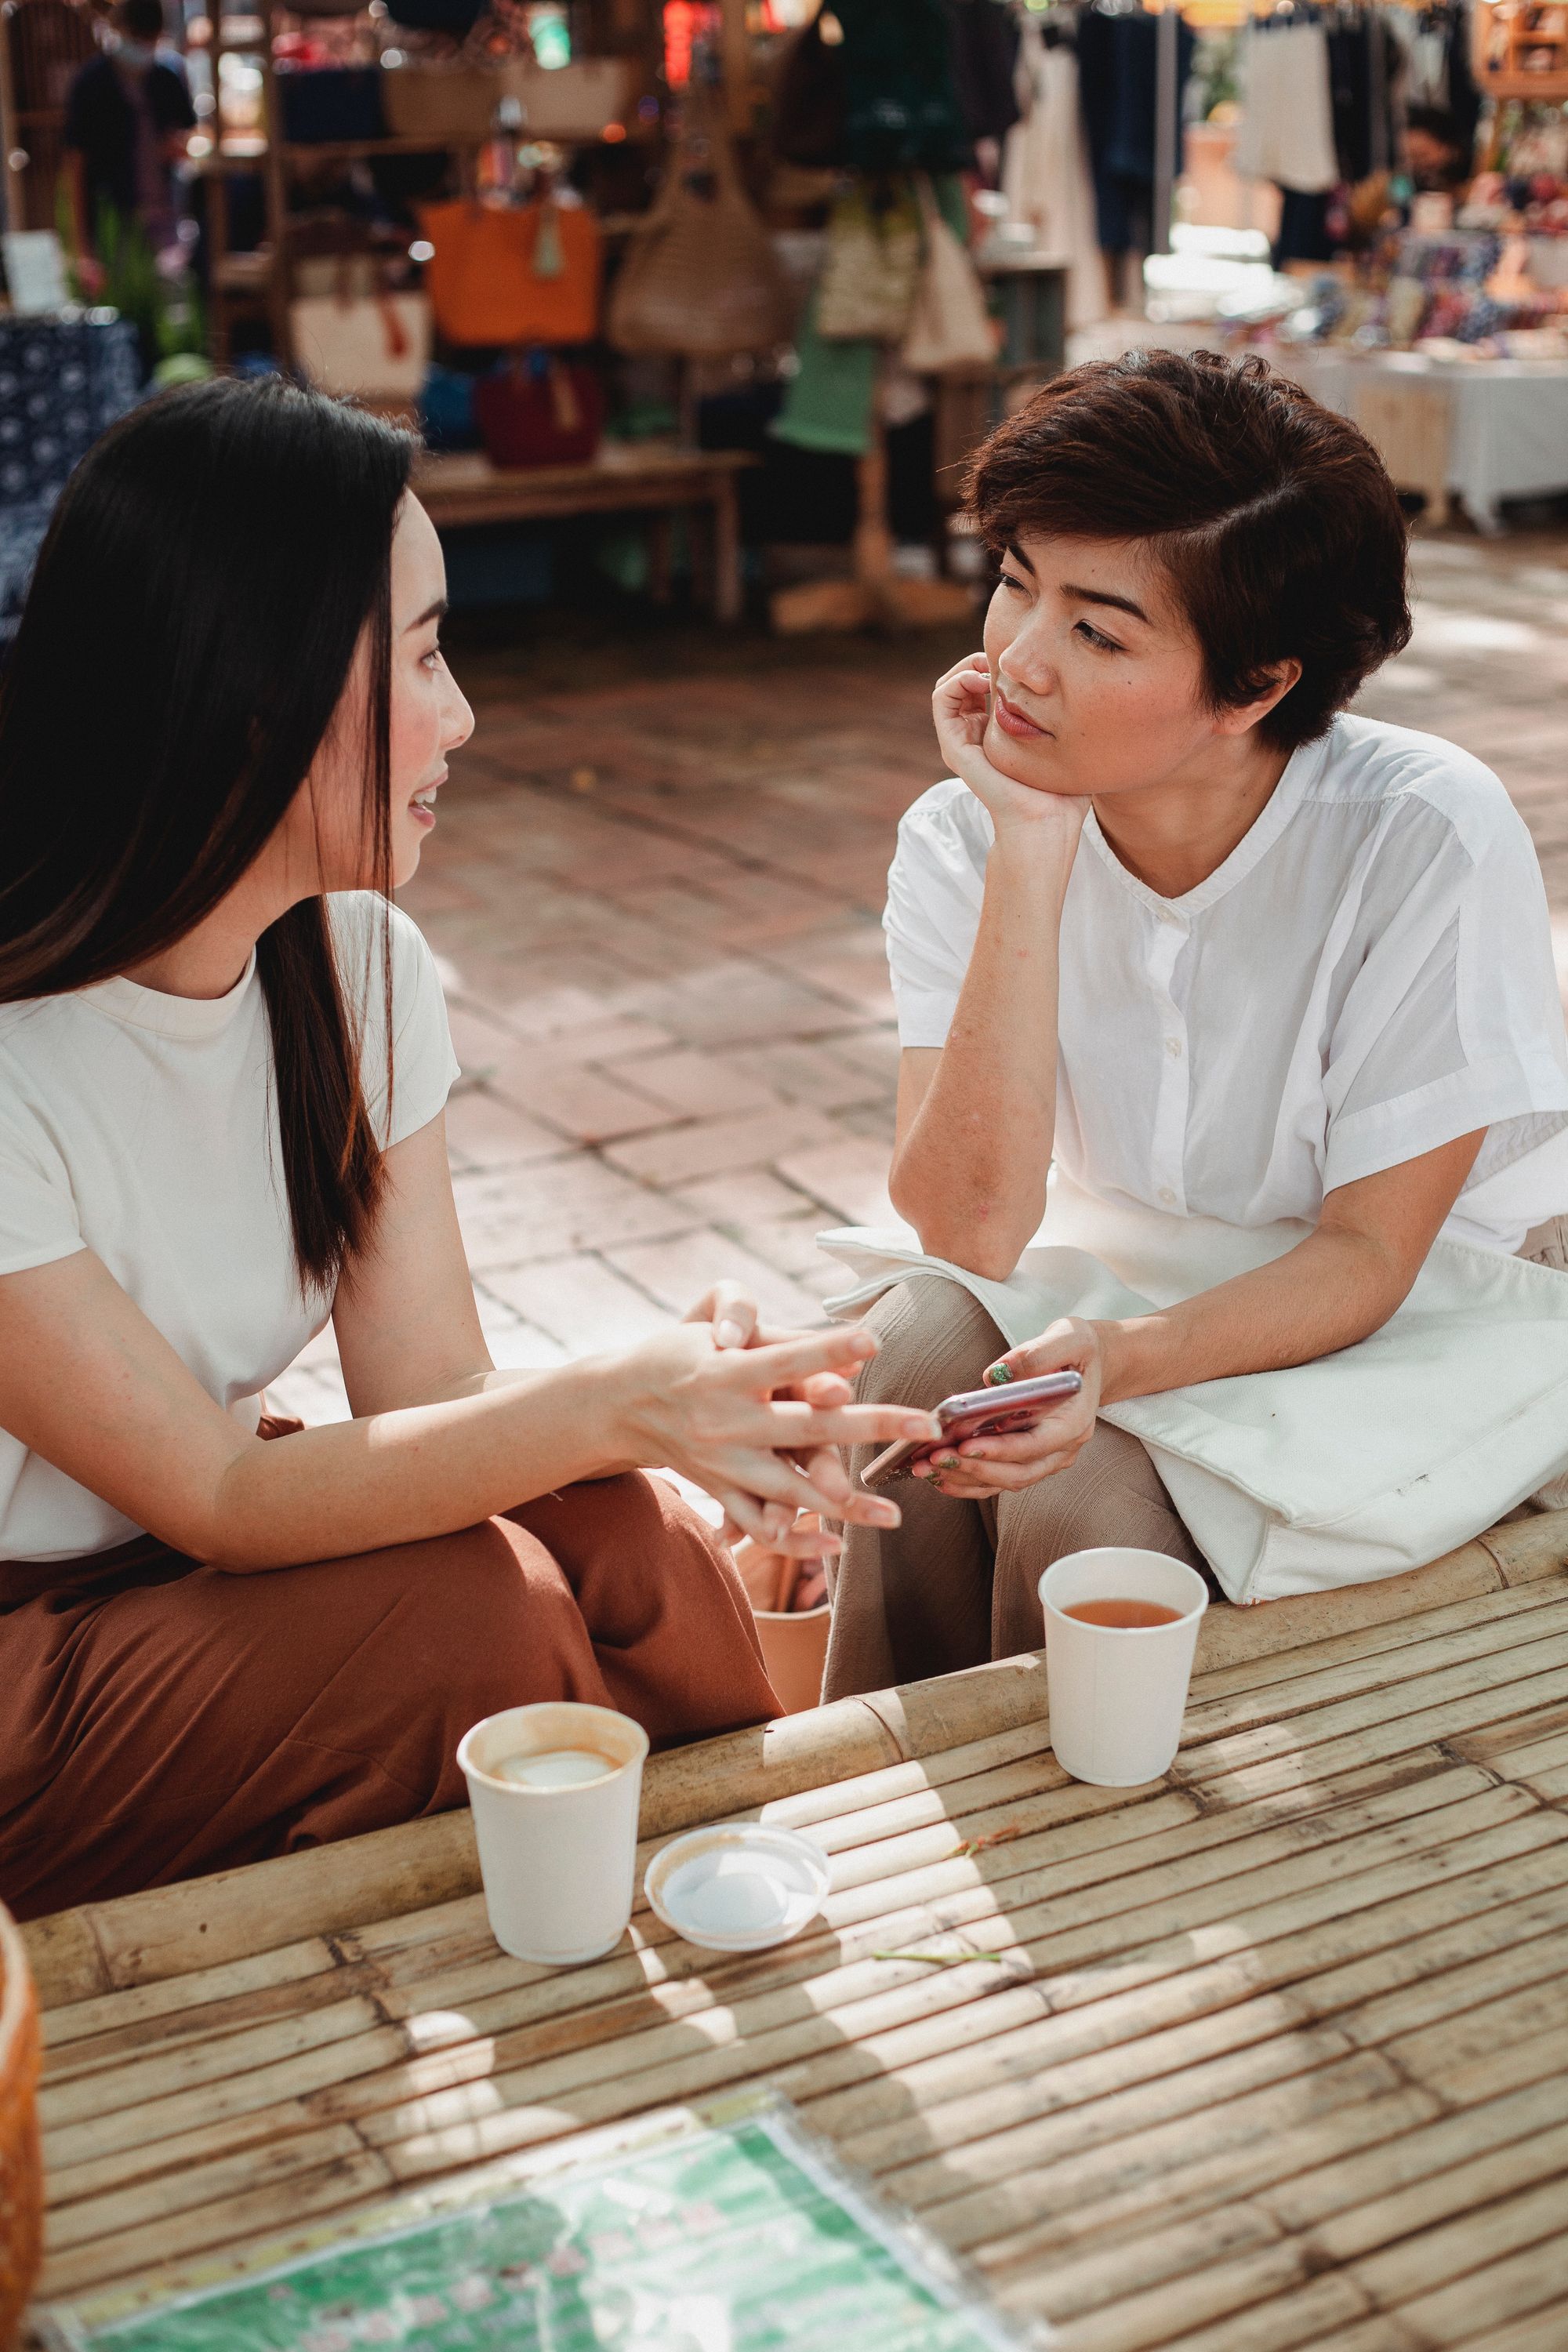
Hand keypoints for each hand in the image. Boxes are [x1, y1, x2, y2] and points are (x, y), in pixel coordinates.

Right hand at [617, 1317, 940, 1548]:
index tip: (875, 1339)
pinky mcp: (720, 1491)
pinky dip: (796, 1538)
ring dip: (845, 1505)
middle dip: (871, 1425)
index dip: (828, 1350)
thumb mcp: (712, 1323)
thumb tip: (848, 1351)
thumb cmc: (679, 1353)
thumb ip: (776, 1334)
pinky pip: (759, 1525)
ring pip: (791, 1490)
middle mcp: (725, 1421)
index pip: (786, 1360)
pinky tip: (837, 1542)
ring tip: (893, 1516)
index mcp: (726, 1372)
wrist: (619, 1405)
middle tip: (926, 1424)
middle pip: (806, 1428)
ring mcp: (722, 1463)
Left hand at [912, 1316, 1101, 1498]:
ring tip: (926, 1468)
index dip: (1000, 1450)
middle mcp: (1063, 1448)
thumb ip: (1037, 1355)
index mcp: (1075, 1421)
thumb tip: (994, 1377)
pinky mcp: (1030, 1460)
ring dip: (964, 1478)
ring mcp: (1047, 1459)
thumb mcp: (1069, 1337)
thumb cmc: (1078, 1350)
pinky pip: (998, 1480)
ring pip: (1005, 1481)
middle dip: (973, 1468)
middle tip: (934, 1459)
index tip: (965, 1446)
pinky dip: (969, 1481)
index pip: (1035, 1445)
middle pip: (1017, 1472)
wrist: (1088, 1364)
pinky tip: (939, 1475)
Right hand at [932, 653, 1089, 853]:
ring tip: (990, 666)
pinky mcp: (954, 746)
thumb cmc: (1062, 792)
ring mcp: (962, 742)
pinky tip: (983, 678)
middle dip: (980, 661)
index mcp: (996, 737)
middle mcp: (975, 738)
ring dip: (967, 666)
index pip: (984, 689)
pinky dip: (957, 679)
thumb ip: (1062, 719)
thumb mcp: (1064, 744)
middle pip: (964, 684)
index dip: (997, 666)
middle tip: (1002, 659)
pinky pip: (942, 698)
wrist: (1046, 821)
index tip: (1022, 665)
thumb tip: (1081, 692)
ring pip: (949, 687)